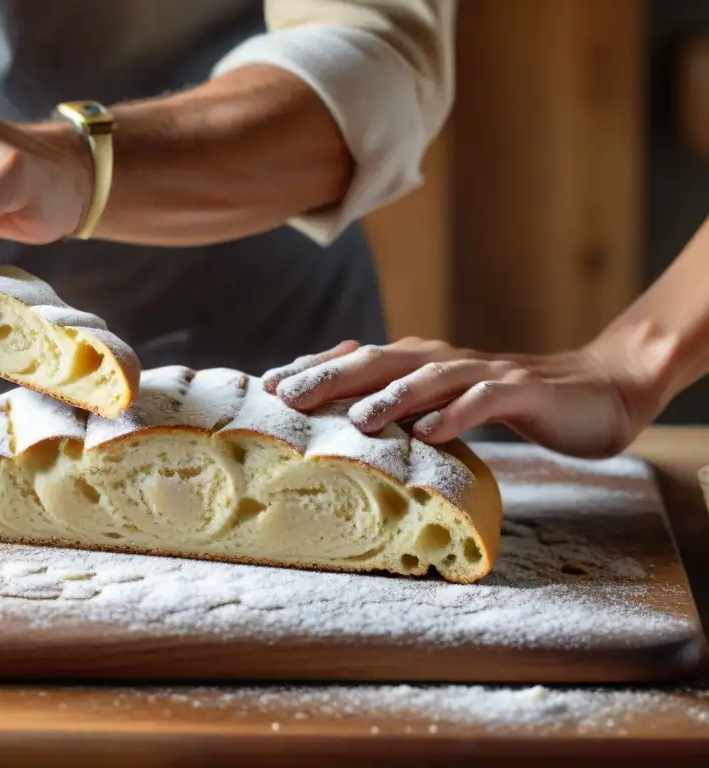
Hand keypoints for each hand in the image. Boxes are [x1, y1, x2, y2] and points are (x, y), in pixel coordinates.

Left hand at [262, 335, 663, 458]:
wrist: (594, 390)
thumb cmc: (506, 401)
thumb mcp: (444, 400)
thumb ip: (401, 399)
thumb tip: (347, 407)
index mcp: (421, 362)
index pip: (358, 361)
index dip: (313, 369)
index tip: (268, 385)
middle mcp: (444, 360)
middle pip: (381, 362)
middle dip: (331, 377)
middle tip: (287, 396)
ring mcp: (484, 373)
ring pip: (430, 378)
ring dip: (392, 397)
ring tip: (358, 420)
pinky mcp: (522, 392)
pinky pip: (487, 400)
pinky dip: (459, 414)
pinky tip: (433, 433)